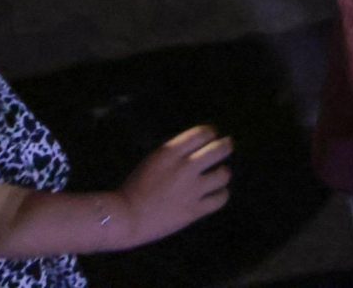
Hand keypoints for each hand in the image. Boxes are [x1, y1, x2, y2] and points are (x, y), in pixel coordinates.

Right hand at [115, 125, 234, 246]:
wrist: (124, 218)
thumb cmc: (134, 189)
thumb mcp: (153, 161)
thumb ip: (175, 154)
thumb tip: (200, 149)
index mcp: (169, 152)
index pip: (202, 133)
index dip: (210, 133)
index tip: (212, 136)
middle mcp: (184, 167)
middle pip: (219, 149)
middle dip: (226, 146)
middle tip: (227, 146)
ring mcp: (191, 190)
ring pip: (223, 175)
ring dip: (223, 173)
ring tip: (218, 175)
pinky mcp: (194, 210)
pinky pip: (220, 198)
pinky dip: (221, 194)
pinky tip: (216, 194)